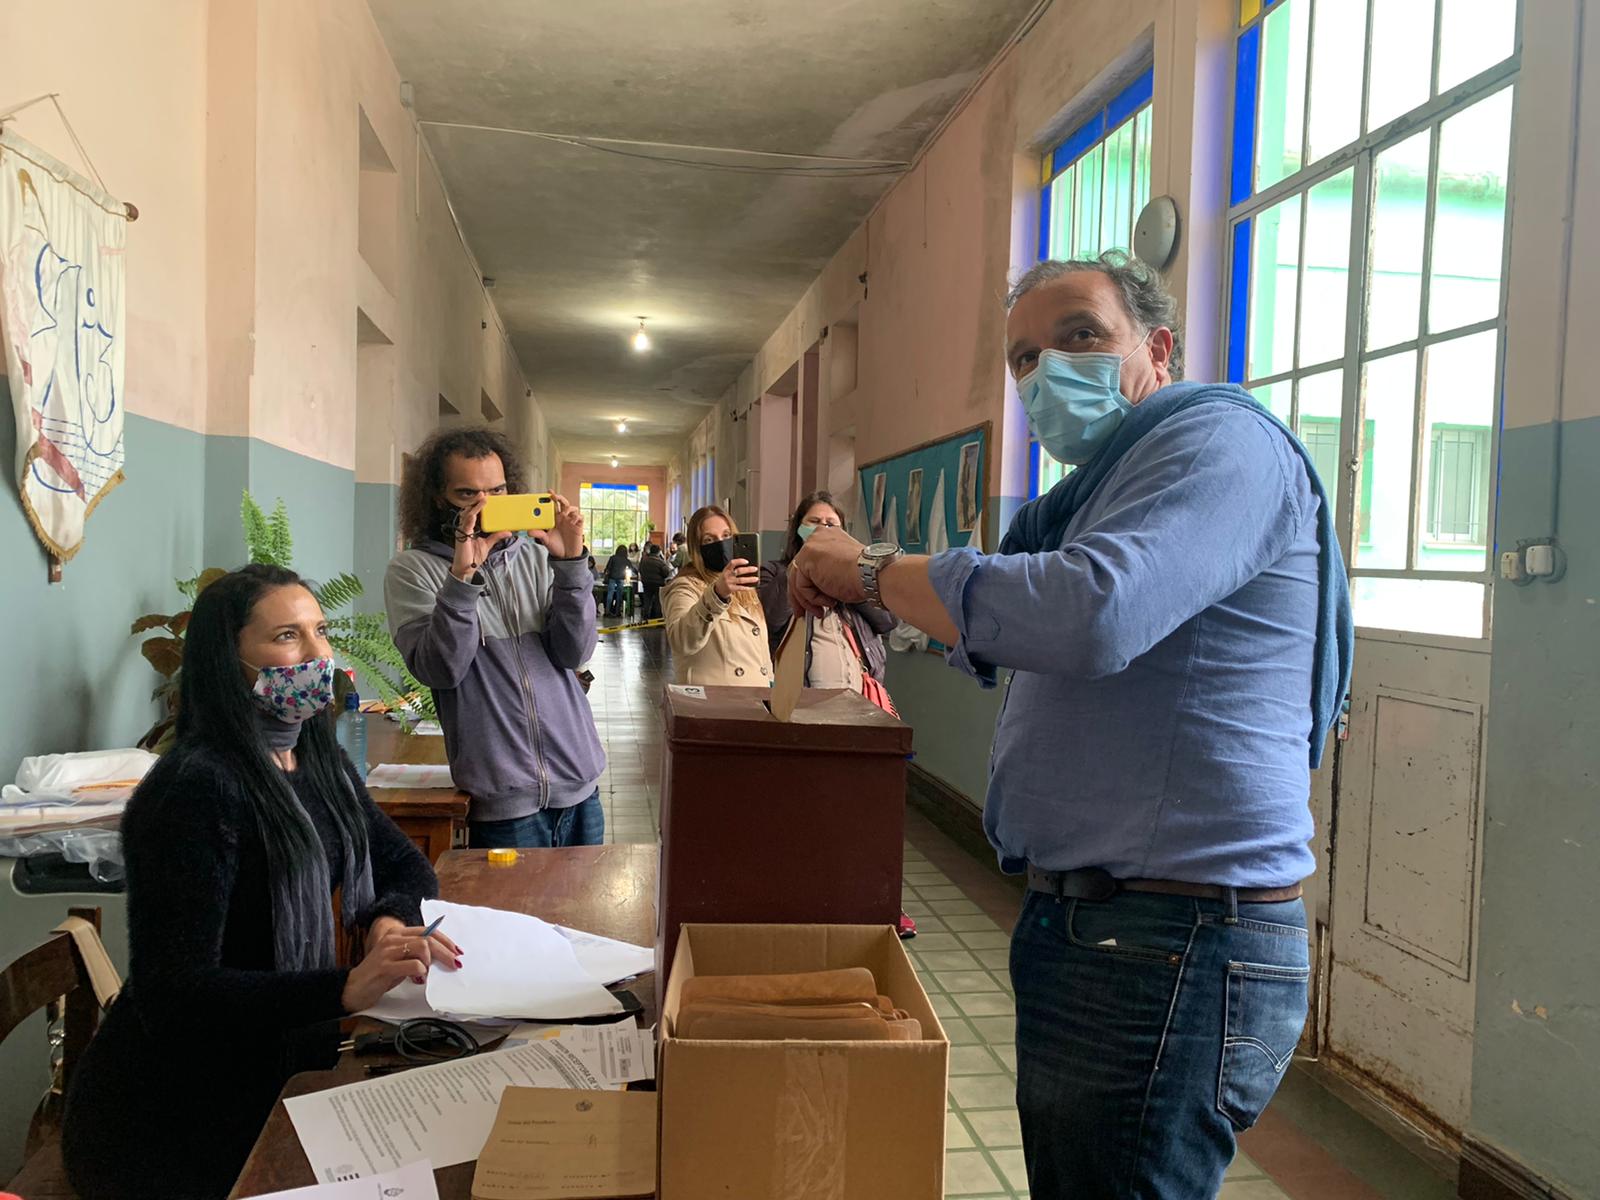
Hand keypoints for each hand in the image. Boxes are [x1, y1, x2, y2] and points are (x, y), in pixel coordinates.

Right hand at [342, 917, 464, 1013]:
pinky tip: (418, 979)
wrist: (353, 988)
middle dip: (446, 951)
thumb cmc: (379, 976)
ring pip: (422, 947)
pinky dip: (421, 972)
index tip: (457, 951)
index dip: (445, 941)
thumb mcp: (401, 961)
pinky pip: (413, 965)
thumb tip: (443, 957)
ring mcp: (388, 951)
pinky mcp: (385, 966)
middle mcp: (393, 938)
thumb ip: (417, 955)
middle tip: (455, 963)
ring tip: (428, 972)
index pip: (428, 931)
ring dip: (431, 961)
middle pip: (428, 938)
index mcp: (398, 934)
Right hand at [449, 498, 511, 581]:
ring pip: (467, 516)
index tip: (486, 497)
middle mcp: (465, 527)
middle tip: (483, 494)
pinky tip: (473, 515)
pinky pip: (464, 527)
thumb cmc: (473, 556)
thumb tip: (508, 531)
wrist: (466, 568)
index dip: (479, 504)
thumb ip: (496, 537)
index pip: (474, 513)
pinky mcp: (461, 538)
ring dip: (474, 507)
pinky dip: (469, 520)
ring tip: (481, 500)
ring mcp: (462, 532)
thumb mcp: (487, 544)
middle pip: (469, 511)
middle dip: (476, 502)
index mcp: (470, 527)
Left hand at [530, 493, 583, 558]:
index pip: (552, 506)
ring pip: (572, 508)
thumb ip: (539, 534)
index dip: (550, 498)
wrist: (566, 556)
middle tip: (553, 496)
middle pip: (562, 503)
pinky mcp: (578, 526)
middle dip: (558, 497)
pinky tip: (572, 520)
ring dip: (568, 507)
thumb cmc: (556, 546)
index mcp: (554, 519)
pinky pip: (579, 517)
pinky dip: (576, 517)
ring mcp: (571, 521)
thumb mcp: (545, 540)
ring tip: (564, 512)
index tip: (547, 493)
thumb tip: (529, 531)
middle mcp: (563, 518)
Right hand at [713, 558, 759, 600]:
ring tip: (756, 578)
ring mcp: (729, 582)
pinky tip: (752, 587)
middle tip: (755, 569)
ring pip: (741, 580)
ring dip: (749, 579)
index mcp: (726, 569)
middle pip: (739, 571)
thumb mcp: (727, 572)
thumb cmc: (726, 578)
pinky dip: (747, 588)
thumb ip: (734, 568)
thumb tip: (748, 565)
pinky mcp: (731, 589)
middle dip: (748, 570)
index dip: (739, 561)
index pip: (732, 563)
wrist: (718, 589)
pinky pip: (740, 588)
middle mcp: (727, 575)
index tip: (747, 561)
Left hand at [788, 527, 866, 616]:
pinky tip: (829, 601)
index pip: (809, 560)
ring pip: (797, 579)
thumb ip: (827, 573)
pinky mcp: (806, 558)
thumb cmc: (866, 574)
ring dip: (807, 600)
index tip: (810, 596)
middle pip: (799, 570)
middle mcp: (817, 538)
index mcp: (828, 536)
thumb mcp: (843, 570)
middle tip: (804, 610)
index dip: (808, 581)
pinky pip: (801, 585)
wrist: (872, 575)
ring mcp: (810, 547)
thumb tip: (817, 588)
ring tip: (820, 610)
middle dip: (801, 594)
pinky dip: (813, 598)